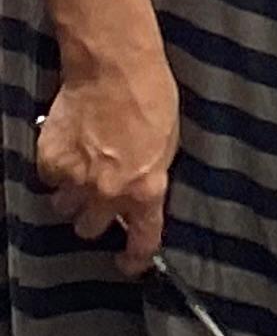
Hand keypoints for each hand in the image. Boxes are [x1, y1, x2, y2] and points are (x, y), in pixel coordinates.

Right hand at [37, 40, 174, 271]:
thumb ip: (150, 177)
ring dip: (72, 195)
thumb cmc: (151, 99)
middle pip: (91, 229)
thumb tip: (139, 197)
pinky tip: (69, 148)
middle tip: (98, 193)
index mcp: (147, 189)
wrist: (113, 71)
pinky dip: (56, 170)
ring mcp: (76, 182)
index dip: (134, 258)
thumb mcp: (167, 144)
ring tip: (82, 166)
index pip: (142, 240)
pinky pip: (49, 181)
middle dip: (94, 215)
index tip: (128, 265)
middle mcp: (109, 193)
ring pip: (65, 209)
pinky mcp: (50, 165)